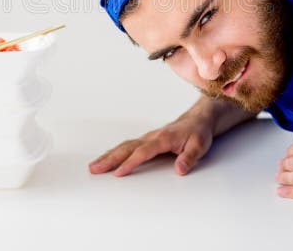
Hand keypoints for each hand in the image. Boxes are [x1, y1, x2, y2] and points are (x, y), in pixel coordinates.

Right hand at [88, 112, 214, 176]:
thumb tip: (179, 169)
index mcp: (162, 139)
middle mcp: (151, 137)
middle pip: (126, 148)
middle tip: (94, 169)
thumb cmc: (198, 133)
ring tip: (93, 166)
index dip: (130, 163)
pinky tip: (107, 158)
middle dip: (109, 159)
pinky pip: (127, 146)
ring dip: (108, 156)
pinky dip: (115, 152)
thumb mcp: (199, 146)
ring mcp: (147, 138)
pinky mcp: (146, 141)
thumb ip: (189, 158)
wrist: (198, 120)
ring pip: (124, 146)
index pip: (142, 152)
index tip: (118, 173)